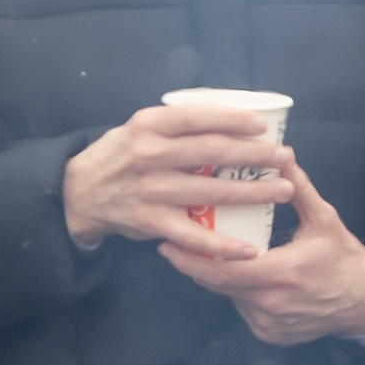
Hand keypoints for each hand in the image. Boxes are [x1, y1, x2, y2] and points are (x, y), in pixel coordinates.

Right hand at [63, 103, 294, 258]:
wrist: (78, 192)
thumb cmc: (122, 154)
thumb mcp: (141, 126)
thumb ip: (178, 123)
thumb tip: (233, 116)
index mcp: (150, 125)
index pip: (198, 117)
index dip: (233, 119)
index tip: (263, 126)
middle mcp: (151, 156)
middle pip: (214, 152)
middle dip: (256, 156)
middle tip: (286, 158)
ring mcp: (152, 191)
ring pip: (213, 191)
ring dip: (254, 192)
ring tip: (284, 191)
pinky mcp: (152, 222)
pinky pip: (195, 236)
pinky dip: (224, 245)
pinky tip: (250, 248)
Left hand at [163, 161, 364, 344]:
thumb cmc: (345, 258)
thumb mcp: (324, 219)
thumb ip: (298, 189)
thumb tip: (282, 155)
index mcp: (282, 273)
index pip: (223, 271)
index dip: (191, 260)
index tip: (168, 245)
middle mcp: (271, 304)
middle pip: (218, 285)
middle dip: (194, 265)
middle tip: (175, 245)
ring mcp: (269, 324)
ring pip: (230, 298)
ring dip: (220, 278)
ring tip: (212, 255)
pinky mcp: (271, 335)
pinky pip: (244, 311)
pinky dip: (240, 294)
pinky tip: (247, 277)